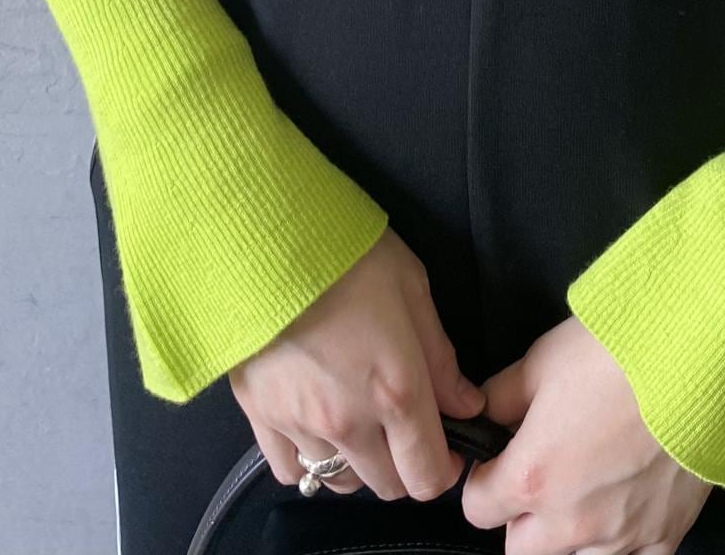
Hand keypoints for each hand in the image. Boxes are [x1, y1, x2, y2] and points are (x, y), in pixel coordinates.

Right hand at [228, 226, 487, 502]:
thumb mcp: (411, 287)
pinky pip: (289, 469)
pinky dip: (306, 459)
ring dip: (357, 464)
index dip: (443, 467)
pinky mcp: (260, 417)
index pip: (428, 475)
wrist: (266, 237)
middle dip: (403, 466)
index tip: (445, 444)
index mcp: (396, 391)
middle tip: (402, 427)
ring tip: (358, 423)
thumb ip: (440, 356)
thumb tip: (464, 404)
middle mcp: (350, 423)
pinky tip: (314, 426)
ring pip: (339, 482)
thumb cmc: (347, 252)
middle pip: (387, 487)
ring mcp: (300, 425)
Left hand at [460, 315, 712, 554]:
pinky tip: (623, 511)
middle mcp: (571, 523)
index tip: (497, 458)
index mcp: (531, 479)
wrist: (698, 357)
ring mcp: (621, 536)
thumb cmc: (619, 352)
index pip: (477, 507)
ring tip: (585, 489)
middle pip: (520, 548)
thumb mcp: (542, 359)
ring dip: (568, 535)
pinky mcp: (665, 536)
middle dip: (521, 515)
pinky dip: (622, 544)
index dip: (484, 477)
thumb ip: (502, 396)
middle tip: (541, 472)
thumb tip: (483, 412)